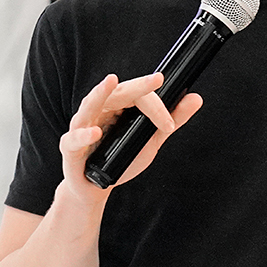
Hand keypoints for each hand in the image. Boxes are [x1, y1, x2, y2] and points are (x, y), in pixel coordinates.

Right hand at [60, 73, 203, 192]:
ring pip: (89, 106)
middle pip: (116, 93)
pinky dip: (83, 135)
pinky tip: (95, 132)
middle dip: (136, 86)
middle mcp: (98, 112)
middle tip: (157, 79)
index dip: (157, 106)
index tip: (170, 124)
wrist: (97, 187)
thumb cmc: (121, 158)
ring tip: (111, 81)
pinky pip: (73, 139)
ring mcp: (82, 128)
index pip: (138, 95)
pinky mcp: (71, 148)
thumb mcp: (150, 140)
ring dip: (99, 94)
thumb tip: (196, 98)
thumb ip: (170, 121)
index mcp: (116, 107)